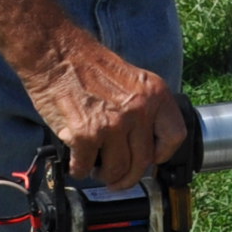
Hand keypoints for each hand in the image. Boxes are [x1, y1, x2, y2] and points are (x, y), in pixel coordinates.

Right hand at [24, 33, 188, 188]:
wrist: (57, 54)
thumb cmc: (90, 66)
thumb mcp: (134, 80)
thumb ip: (144, 108)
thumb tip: (145, 143)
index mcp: (155, 94)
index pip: (174, 136)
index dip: (162, 154)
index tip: (151, 160)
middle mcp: (139, 110)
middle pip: (143, 161)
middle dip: (128, 176)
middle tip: (117, 177)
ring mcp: (113, 124)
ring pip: (117, 170)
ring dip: (105, 176)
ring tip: (97, 169)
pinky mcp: (86, 134)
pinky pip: (86, 167)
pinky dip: (80, 170)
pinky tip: (77, 163)